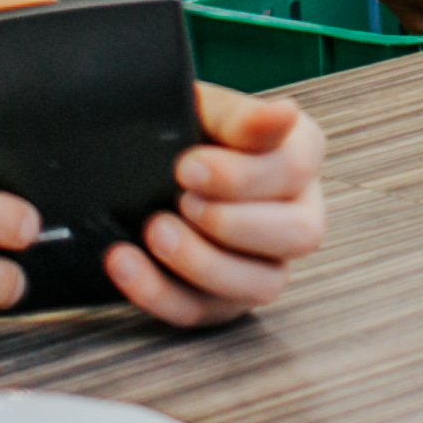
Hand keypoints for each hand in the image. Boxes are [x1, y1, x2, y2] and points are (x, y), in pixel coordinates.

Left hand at [106, 85, 327, 326]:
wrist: (140, 160)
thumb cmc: (186, 130)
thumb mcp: (206, 111)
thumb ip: (242, 117)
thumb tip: (284, 113)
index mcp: (300, 155)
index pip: (296, 168)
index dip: (241, 174)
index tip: (187, 166)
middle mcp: (298, 214)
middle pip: (299, 234)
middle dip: (232, 221)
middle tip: (180, 200)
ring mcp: (266, 264)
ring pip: (262, 285)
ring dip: (202, 263)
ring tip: (153, 231)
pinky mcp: (224, 301)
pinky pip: (201, 311)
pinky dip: (157, 291)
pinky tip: (123, 261)